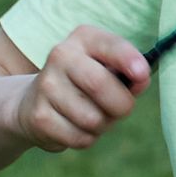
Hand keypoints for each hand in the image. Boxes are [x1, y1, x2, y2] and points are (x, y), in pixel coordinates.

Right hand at [16, 27, 149, 152]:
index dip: (129, 59)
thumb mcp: (109, 69)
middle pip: (100, 85)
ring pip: (92, 118)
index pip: (109, 44)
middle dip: (122, 105)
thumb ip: (130, 74)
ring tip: (94, 116)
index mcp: (84, 38)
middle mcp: (60, 56)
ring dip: (104, 125)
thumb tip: (140, 80)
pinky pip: (80, 138)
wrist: (33, 101)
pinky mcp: (39, 116)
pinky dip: (87, 138)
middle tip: (121, 108)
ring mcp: (46, 86)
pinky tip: (76, 126)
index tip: (142, 74)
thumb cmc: (86, 83)